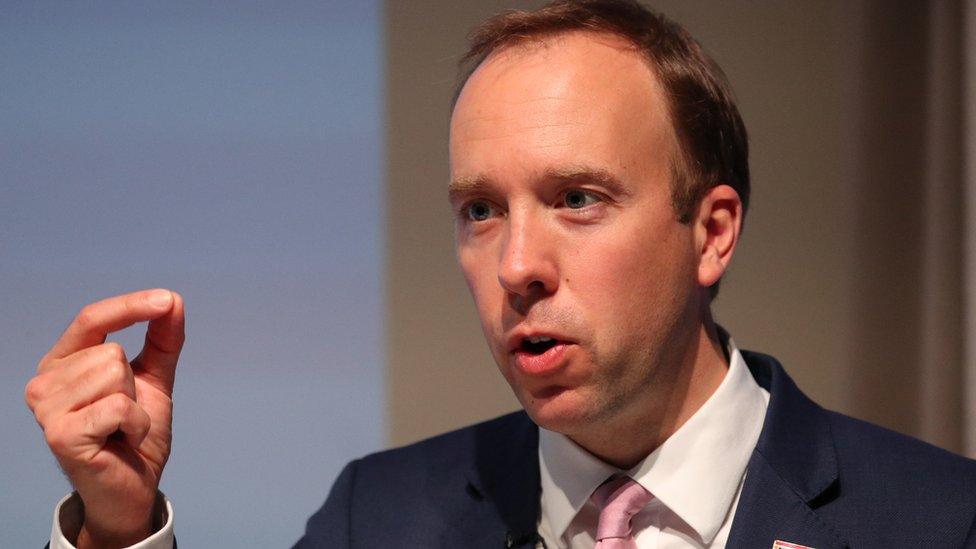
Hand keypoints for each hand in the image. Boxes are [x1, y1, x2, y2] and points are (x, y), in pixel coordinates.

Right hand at [25, 289, 184, 548]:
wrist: (133, 486)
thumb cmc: (134, 433)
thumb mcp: (153, 378)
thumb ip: (162, 340)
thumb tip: (173, 300)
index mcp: (62, 362)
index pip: (92, 318)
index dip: (131, 305)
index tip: (167, 299)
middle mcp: (45, 382)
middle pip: (112, 351)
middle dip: (134, 384)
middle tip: (124, 415)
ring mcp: (48, 409)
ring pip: (115, 375)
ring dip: (135, 406)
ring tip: (120, 428)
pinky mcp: (61, 434)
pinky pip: (119, 406)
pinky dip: (136, 424)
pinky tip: (120, 441)